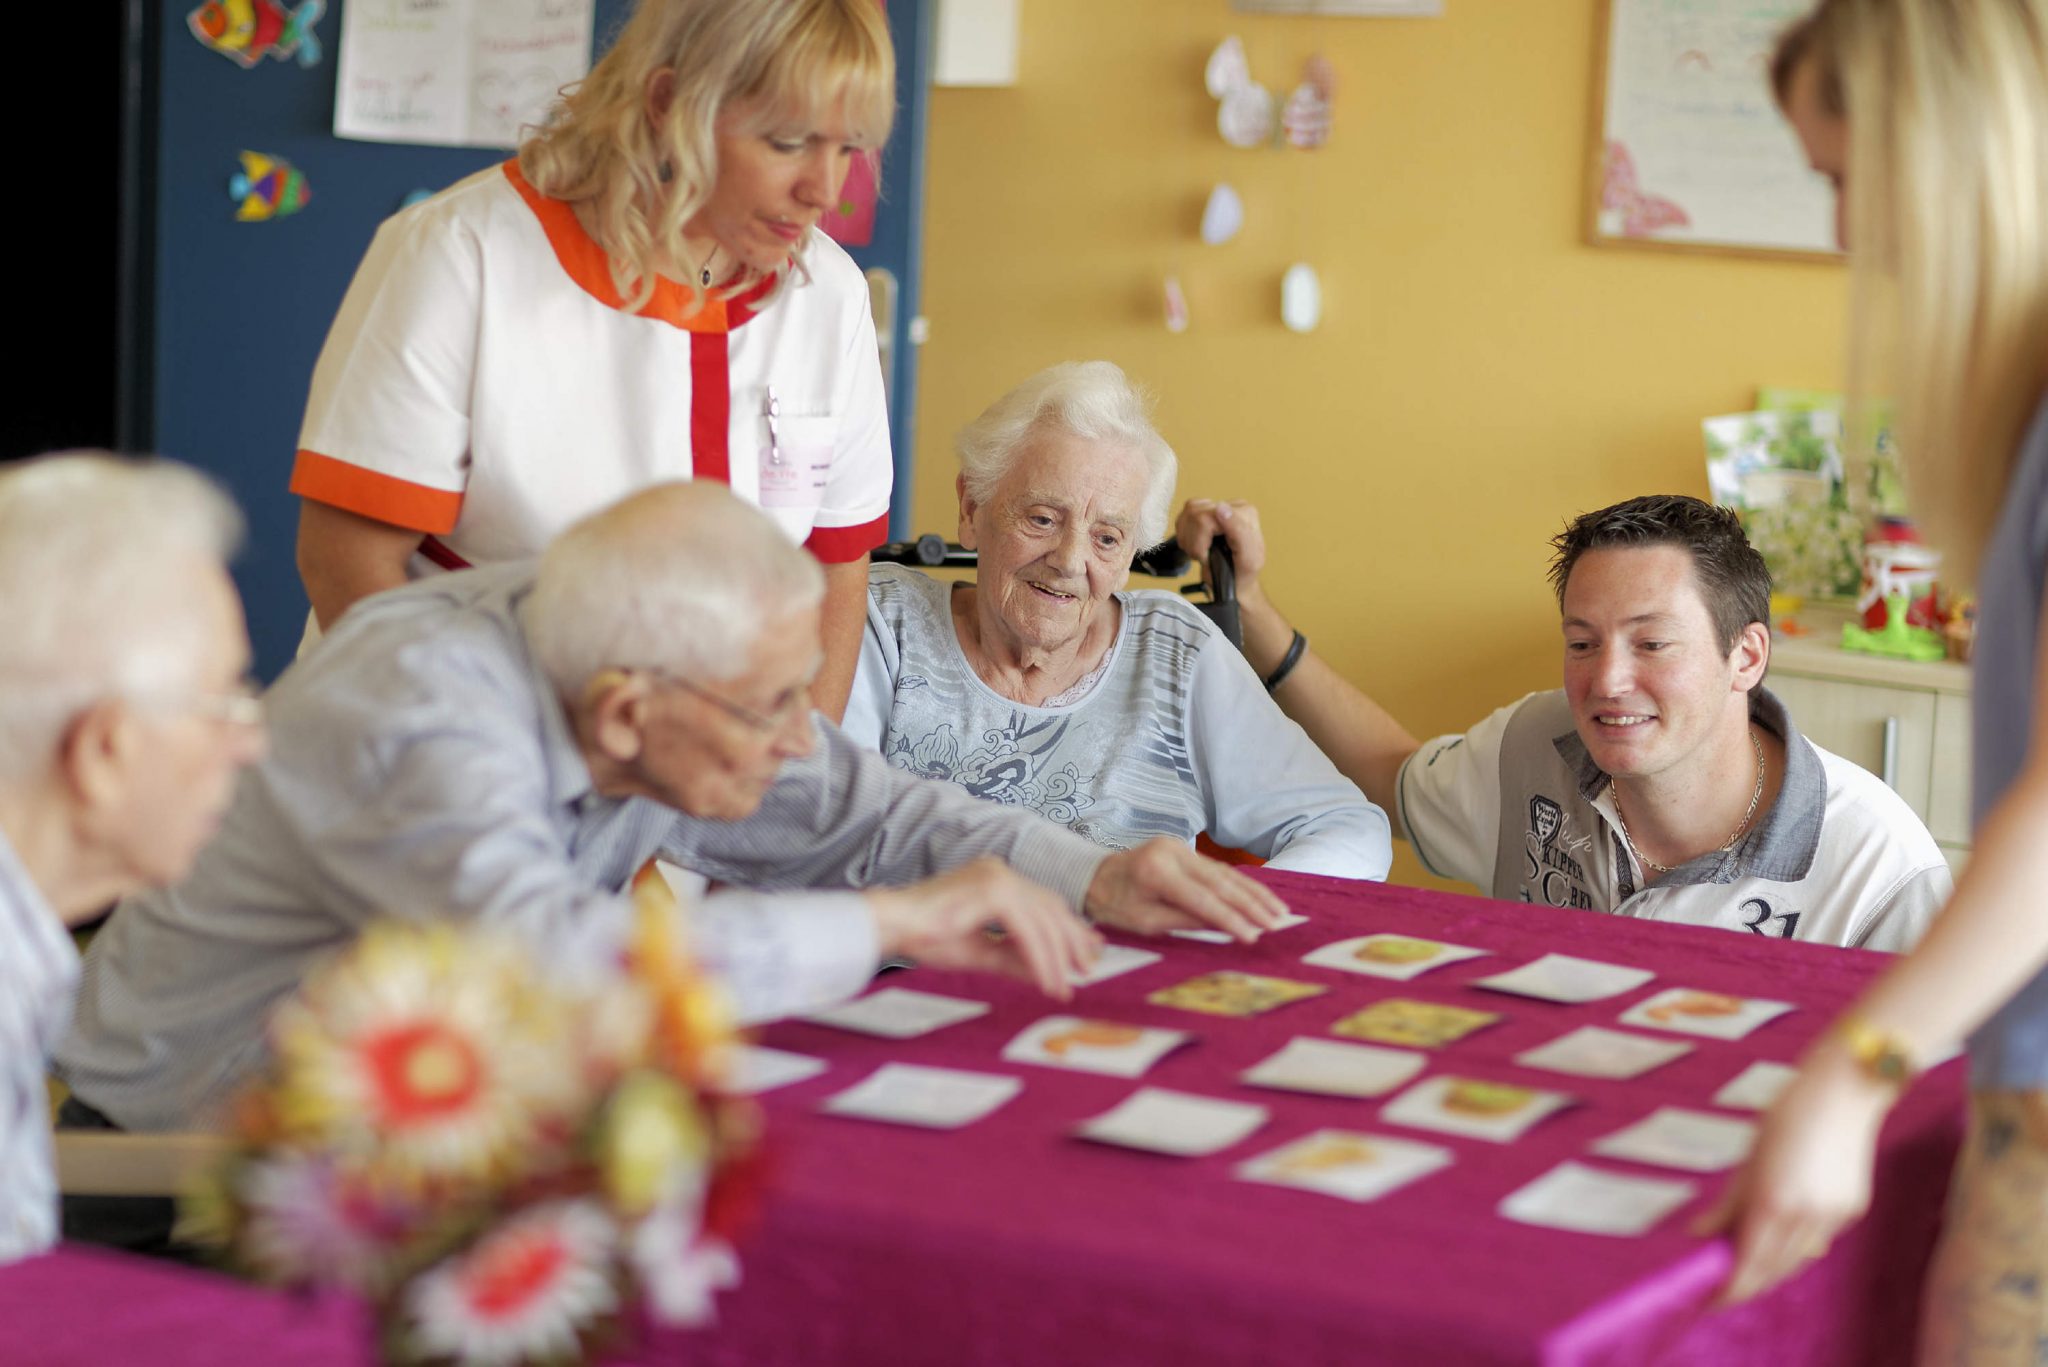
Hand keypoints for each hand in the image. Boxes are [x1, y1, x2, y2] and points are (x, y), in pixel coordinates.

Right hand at [866, 858, 1101, 999]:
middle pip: (1051, 907)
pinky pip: (1026, 929)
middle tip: (1088, 969)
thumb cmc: (923, 937)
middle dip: (1072, 941)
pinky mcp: (991, 890)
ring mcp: (997, 877)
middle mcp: (1000, 872)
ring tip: (1064, 986)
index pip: (1043, 903)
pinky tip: (1045, 980)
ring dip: (1056, 957)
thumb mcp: (979, 952)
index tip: (1087, 951)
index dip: (1068, 929)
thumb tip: (1046, 974)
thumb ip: (1013, 958)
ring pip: (1042, 920)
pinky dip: (1039, 957)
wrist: (891, 925)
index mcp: (996, 879)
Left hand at [1083, 838, 1289, 941]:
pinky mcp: (1186, 849)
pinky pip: (1219, 870)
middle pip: (1220, 882)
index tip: (1253, 937)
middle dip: (1251, 905)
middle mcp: (1172, 853)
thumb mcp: (1145, 921)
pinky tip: (1261, 898)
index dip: (1230, 919)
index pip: (1202, 900)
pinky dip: (1242, 885)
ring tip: (1280, 912)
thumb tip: (1226, 926)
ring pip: (1225, 873)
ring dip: (1254, 894)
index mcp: (1156, 872)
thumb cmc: (1115, 905)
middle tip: (1277, 924)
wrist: (1096, 876)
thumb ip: (1185, 921)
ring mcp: (1181, 847)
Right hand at [1174, 499, 1268, 599]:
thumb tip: (1220, 507)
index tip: (1210, 556)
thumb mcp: (1248, 558)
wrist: (1235, 583)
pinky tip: (1196, 546)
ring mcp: (1216, 508)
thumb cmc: (1243, 573)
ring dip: (1189, 539)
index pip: (1208, 515)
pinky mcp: (1203, 513)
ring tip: (1201, 552)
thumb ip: (1239, 530)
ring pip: (1187, 514)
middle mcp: (1231, 506)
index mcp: (1244, 513)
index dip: (1201, 540)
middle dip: (1194, 541)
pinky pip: (1182, 517)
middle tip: (1205, 556)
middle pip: (1195, 513)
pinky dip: (1185, 536)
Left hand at [1693, 1048, 1891, 1304]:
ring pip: (1798, 1260)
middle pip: (1774, 1270)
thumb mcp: (1750, 1158)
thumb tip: (1699, 1235)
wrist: (1844, 1092)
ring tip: (1744, 1270)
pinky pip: (1818, 1240)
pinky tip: (1778, 1241)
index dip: (1729, 1290)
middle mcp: (1807, 1217)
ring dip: (1771, 1270)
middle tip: (1720, 1290)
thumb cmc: (1788, 1115)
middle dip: (1747, 1286)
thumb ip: (1727, 1204)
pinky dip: (1795, 1247)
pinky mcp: (1852, 1210)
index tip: (1708, 1301)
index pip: (1748, 1265)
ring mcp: (1834, 1216)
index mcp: (1774, 1202)